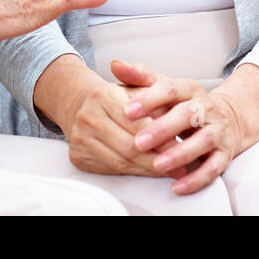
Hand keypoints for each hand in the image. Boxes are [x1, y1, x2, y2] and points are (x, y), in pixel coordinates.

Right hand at [59, 62, 189, 178]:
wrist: (80, 103)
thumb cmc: (115, 97)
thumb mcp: (136, 86)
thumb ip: (156, 97)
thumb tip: (178, 117)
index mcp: (104, 95)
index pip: (137, 123)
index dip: (160, 137)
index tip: (180, 146)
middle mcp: (88, 116)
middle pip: (128, 146)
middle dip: (157, 159)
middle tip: (180, 166)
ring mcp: (80, 138)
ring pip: (120, 162)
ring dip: (147, 169)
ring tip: (169, 171)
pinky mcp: (78, 156)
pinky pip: (109, 170)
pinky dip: (132, 172)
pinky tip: (147, 171)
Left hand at [113, 60, 245, 194]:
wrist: (225, 119)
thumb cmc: (184, 105)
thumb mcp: (163, 87)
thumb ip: (139, 78)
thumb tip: (116, 65)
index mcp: (189, 89)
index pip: (170, 89)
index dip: (149, 99)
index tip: (127, 110)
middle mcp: (205, 108)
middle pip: (187, 115)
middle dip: (163, 129)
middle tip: (139, 141)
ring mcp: (217, 131)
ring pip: (203, 141)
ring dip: (180, 154)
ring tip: (157, 165)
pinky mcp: (224, 154)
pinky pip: (213, 168)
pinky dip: (196, 179)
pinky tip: (178, 186)